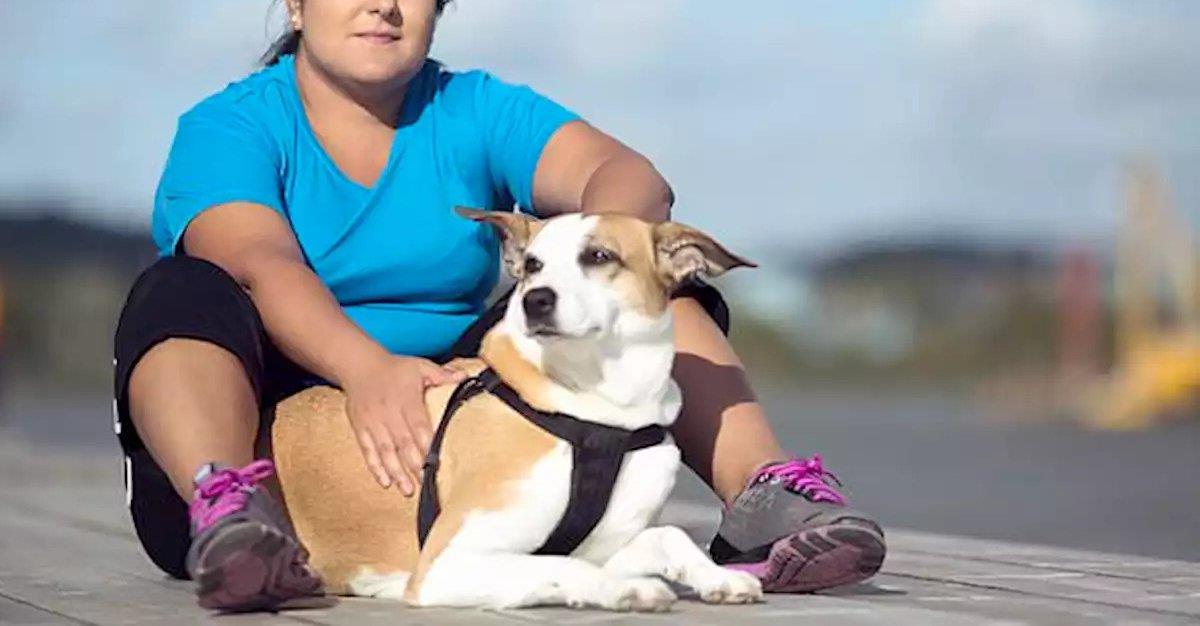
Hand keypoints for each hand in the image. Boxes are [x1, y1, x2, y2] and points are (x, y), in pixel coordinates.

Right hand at [341, 354, 465, 494]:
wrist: (358, 365)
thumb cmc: (394, 368)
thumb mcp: (420, 366)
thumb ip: (442, 375)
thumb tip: (465, 377)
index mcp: (406, 399)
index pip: (419, 425)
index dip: (428, 444)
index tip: (438, 462)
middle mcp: (388, 412)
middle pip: (403, 442)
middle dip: (415, 465)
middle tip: (427, 484)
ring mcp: (372, 422)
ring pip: (385, 451)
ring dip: (396, 472)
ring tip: (408, 490)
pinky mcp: (360, 428)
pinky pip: (367, 450)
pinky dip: (375, 467)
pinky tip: (385, 482)